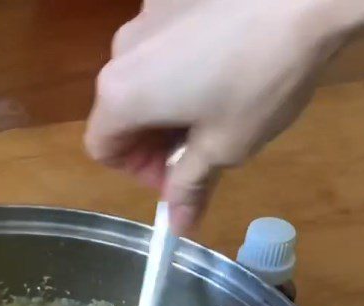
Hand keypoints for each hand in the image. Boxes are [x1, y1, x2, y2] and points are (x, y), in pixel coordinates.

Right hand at [86, 0, 345, 231]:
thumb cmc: (260, 80)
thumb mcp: (225, 146)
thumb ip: (190, 187)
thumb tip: (178, 227)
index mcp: (121, 95)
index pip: (103, 149)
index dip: (139, 172)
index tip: (178, 176)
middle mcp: (121, 51)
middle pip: (121, 109)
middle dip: (154, 138)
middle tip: (201, 147)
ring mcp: (147, 11)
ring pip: (145, 72)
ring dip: (169, 98)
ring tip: (220, 99)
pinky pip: (168, 37)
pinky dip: (186, 57)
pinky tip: (230, 55)